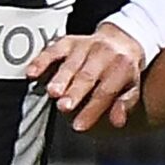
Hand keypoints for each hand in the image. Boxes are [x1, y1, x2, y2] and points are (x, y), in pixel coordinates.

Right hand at [27, 23, 145, 132]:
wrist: (121, 39)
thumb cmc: (123, 70)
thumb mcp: (132, 87)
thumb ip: (125, 104)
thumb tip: (118, 121)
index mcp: (121, 67)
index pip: (106, 91)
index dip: (92, 109)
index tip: (79, 126)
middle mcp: (103, 55)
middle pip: (87, 76)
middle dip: (74, 92)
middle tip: (64, 107)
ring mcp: (84, 46)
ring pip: (70, 64)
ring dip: (59, 78)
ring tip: (52, 92)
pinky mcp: (69, 41)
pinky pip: (53, 50)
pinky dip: (41, 61)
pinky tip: (32, 73)